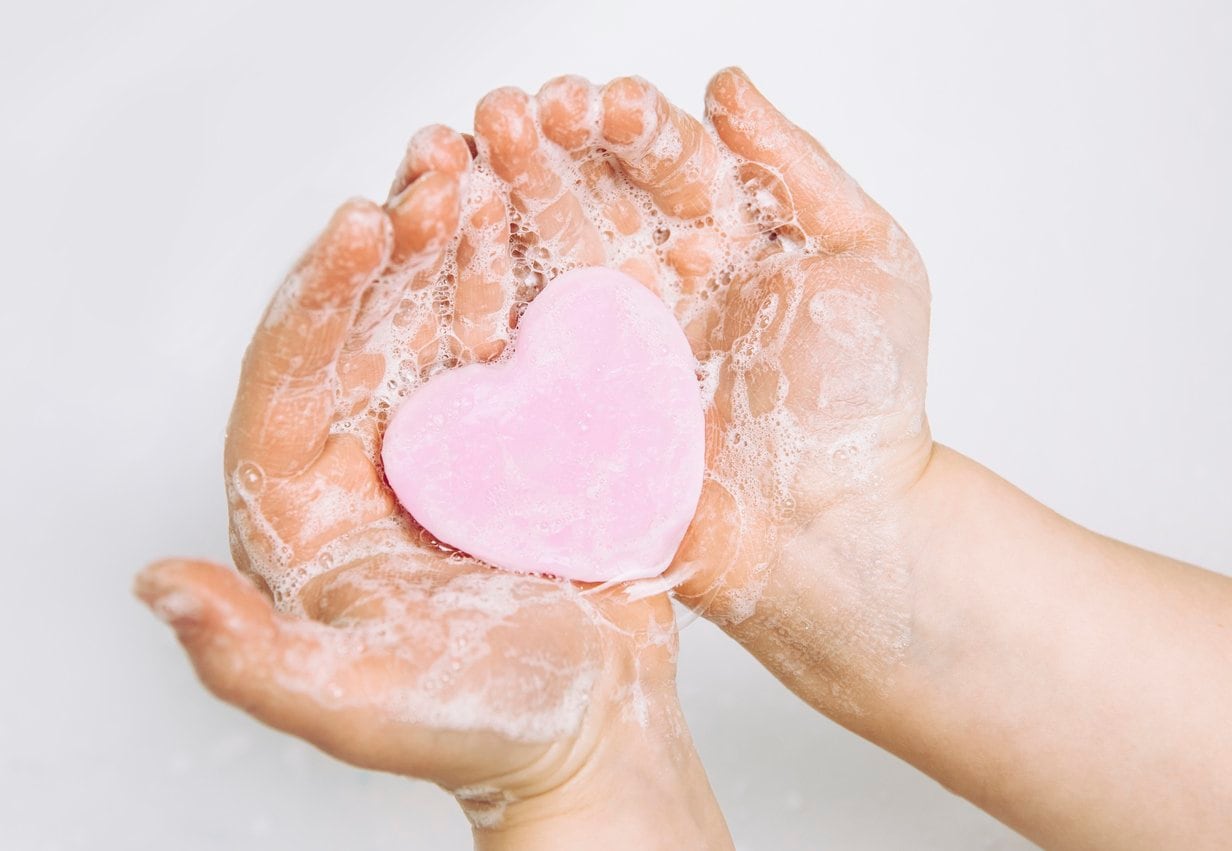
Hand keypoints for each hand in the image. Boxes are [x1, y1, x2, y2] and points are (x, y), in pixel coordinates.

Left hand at [136, 137, 730, 847]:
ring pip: (440, 317)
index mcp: (307, 505)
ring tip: (486, 167)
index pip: (290, 381)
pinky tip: (542, 224)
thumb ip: (252, 658)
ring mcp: (450, 436)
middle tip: (434, 164)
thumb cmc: (473, 728)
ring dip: (459, 240)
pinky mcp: (519, 430)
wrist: (590, 730)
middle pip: (366, 328)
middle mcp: (369, 455)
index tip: (363, 223)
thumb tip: (155, 586)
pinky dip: (529, 280)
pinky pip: (517, 341)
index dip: (320, 298)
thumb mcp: (358, 707)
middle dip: (397, 242)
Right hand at [468, 68, 930, 707]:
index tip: (594, 103)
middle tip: (508, 116)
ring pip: (534, 257)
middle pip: (583, 196)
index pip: (656, 159)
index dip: (621, 126)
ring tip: (459, 162)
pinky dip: (474, 294)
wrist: (832, 528)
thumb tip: (726, 85)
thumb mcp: (865, 257)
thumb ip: (795, 166)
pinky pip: (512, 341)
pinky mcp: (566, 402)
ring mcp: (602, 342)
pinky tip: (446, 248)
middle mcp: (653, 280)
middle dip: (540, 151)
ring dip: (493, 207)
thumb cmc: (863, 402)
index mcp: (717, 236)